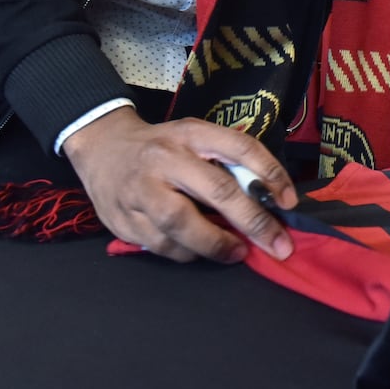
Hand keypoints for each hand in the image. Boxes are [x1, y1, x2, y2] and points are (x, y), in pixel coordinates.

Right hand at [62, 106, 297, 263]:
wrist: (101, 146)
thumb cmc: (162, 146)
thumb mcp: (195, 138)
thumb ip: (226, 162)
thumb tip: (268, 200)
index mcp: (190, 135)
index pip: (239, 147)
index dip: (270, 173)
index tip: (288, 201)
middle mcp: (165, 159)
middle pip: (215, 192)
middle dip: (252, 222)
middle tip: (277, 245)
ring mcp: (139, 190)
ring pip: (183, 226)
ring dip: (216, 245)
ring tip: (235, 252)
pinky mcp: (121, 218)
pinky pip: (160, 245)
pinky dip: (185, 253)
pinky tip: (196, 250)